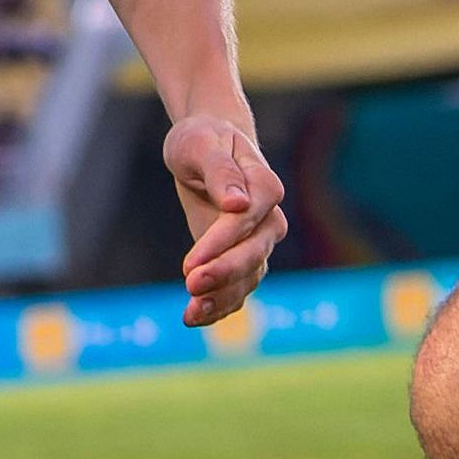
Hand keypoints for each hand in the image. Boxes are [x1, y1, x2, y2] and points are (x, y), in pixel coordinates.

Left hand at [164, 115, 287, 326]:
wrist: (206, 146)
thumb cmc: (203, 140)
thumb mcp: (202, 144)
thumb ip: (220, 171)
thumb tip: (237, 205)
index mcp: (265, 185)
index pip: (246, 220)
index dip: (220, 244)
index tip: (188, 265)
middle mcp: (270, 218)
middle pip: (253, 254)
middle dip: (222, 274)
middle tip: (189, 285)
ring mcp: (259, 243)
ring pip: (248, 278)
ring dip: (221, 298)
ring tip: (190, 313)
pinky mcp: (242, 259)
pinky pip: (238, 289)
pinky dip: (219, 307)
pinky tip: (194, 318)